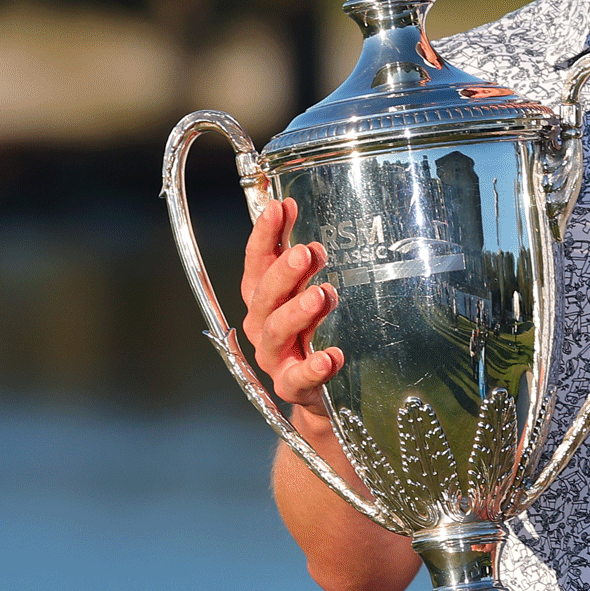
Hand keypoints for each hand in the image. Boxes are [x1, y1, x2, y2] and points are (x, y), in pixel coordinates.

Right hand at [239, 198, 343, 416]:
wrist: (314, 388)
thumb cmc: (306, 329)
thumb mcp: (302, 286)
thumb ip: (298, 252)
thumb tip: (289, 202)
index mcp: (262, 297)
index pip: (257, 262)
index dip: (265, 235)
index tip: (280, 207)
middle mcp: (262, 325)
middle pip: (264, 296)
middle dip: (283, 273)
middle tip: (306, 253)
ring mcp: (274, 357)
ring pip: (276, 332)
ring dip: (298, 312)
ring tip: (322, 295)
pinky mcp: (292, 386)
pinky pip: (298, 378)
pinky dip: (314, 368)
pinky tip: (332, 357)